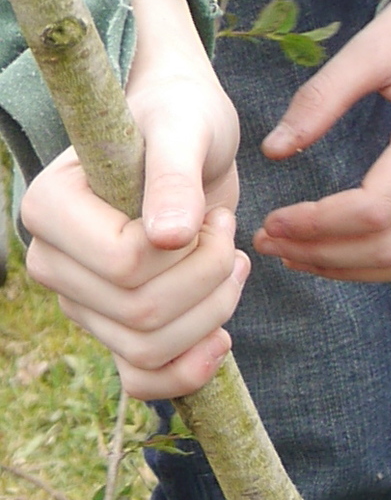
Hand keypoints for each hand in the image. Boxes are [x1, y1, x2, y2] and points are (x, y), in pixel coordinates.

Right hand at [19, 0, 245, 396]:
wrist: (188, 140)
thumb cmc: (179, 119)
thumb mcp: (184, 127)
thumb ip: (173, 174)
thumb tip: (168, 237)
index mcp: (49, 209)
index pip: (123, 265)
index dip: (187, 252)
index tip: (213, 214)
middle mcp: (52, 262)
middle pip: (141, 314)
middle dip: (210, 280)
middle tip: (229, 234)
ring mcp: (81, 303)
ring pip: (150, 350)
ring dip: (213, 313)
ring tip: (233, 264)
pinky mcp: (113, 330)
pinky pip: (142, 380)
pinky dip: (189, 370)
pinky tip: (221, 335)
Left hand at [256, 0, 390, 282]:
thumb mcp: (373, 46)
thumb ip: (322, 97)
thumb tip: (274, 150)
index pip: (375, 209)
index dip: (318, 225)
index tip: (274, 220)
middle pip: (390, 246)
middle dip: (323, 254)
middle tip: (270, 241)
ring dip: (349, 268)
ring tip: (297, 254)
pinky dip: (378, 265)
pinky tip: (337, 251)